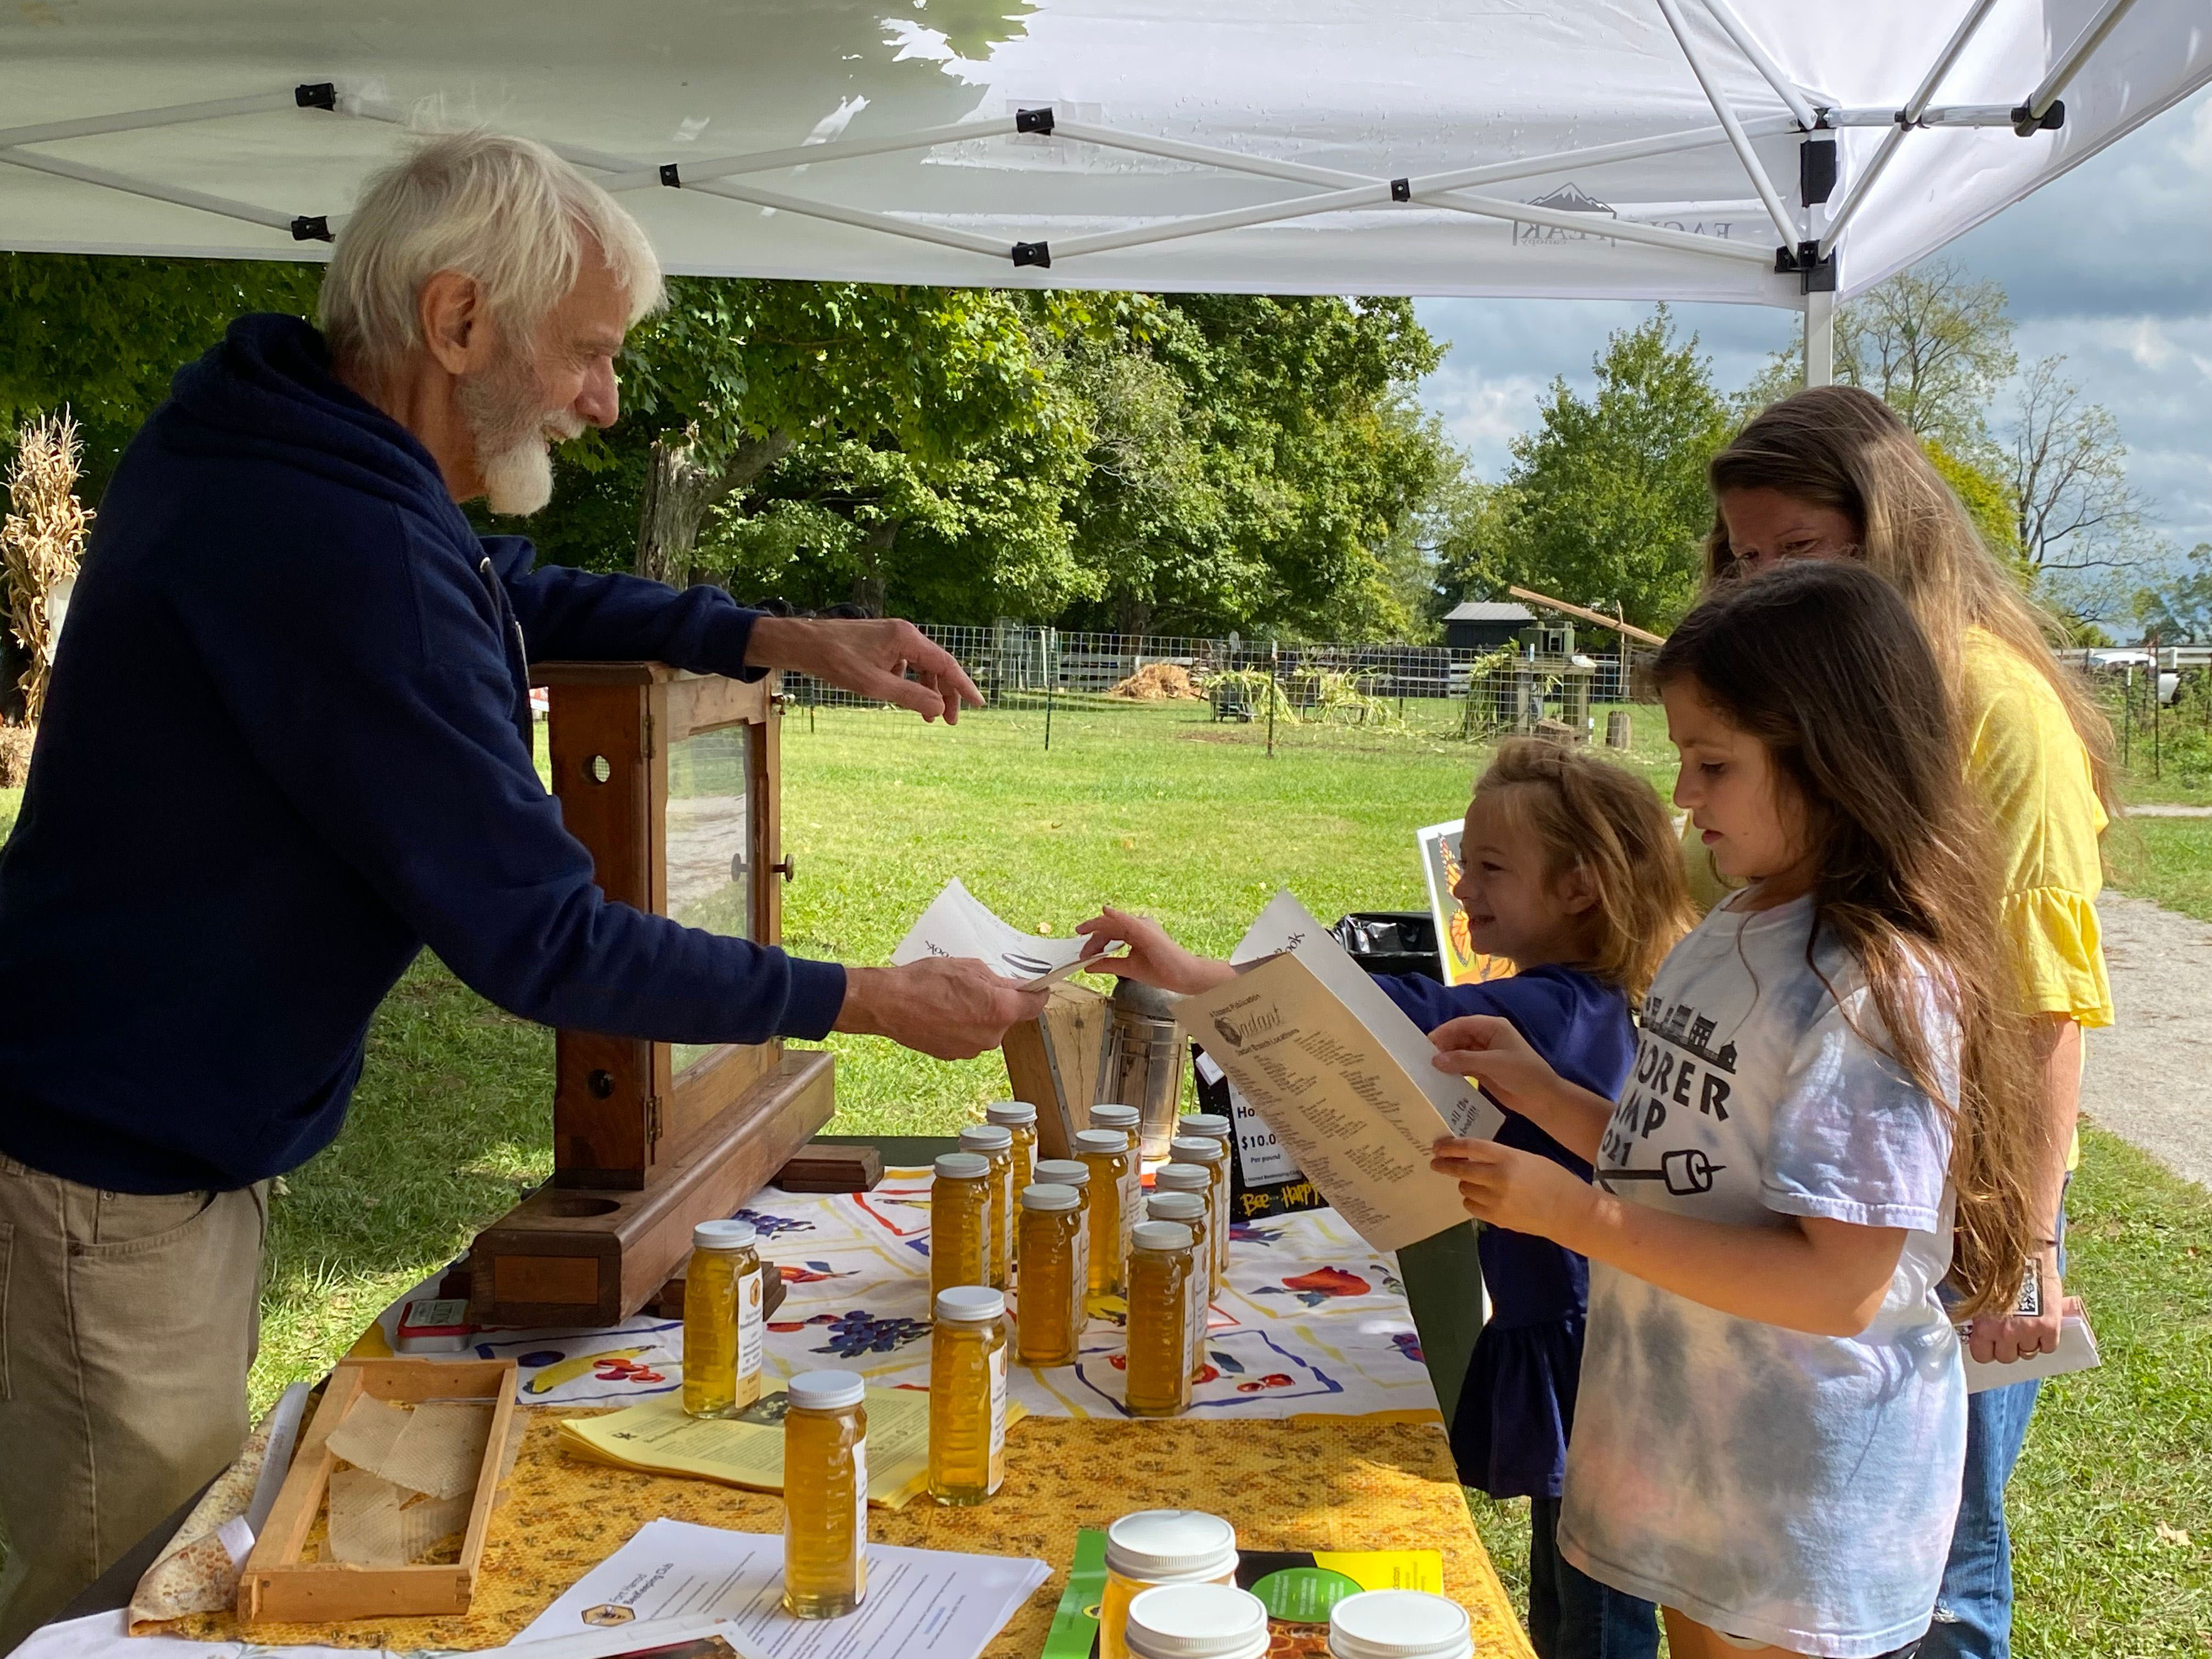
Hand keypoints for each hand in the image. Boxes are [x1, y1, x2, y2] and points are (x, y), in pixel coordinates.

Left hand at [745, 616, 982, 724]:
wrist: (803, 643)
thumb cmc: (835, 660)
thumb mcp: (874, 685)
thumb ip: (909, 696)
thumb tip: (939, 708)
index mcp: (907, 637)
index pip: (946, 664)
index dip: (963, 686)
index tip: (979, 705)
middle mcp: (904, 633)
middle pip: (936, 665)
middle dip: (945, 694)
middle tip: (949, 722)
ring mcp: (892, 637)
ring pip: (921, 666)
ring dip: (927, 691)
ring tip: (928, 718)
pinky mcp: (881, 643)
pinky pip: (905, 664)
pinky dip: (910, 683)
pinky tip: (902, 699)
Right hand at [833, 959, 1049, 1059]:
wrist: (889, 1003)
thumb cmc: (927, 980)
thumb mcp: (970, 968)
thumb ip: (998, 980)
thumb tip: (1011, 987)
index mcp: (1001, 1010)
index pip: (1036, 1006)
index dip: (1038, 994)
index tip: (1037, 987)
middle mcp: (991, 1035)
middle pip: (1008, 1017)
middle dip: (1000, 1002)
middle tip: (980, 986)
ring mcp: (972, 1049)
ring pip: (986, 1028)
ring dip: (979, 1015)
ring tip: (954, 998)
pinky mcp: (953, 1055)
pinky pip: (968, 1037)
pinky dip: (962, 1026)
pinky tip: (943, 1012)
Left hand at [1073, 907, 1234, 994]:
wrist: (1182, 976)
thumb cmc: (1161, 970)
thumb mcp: (1128, 968)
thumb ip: (1108, 964)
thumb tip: (1088, 965)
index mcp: (1135, 932)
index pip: (1109, 932)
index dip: (1094, 941)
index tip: (1083, 954)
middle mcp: (1138, 925)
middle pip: (1108, 927)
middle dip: (1092, 939)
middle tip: (1082, 953)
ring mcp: (1143, 926)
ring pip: (1114, 923)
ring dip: (1097, 930)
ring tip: (1084, 937)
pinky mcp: (1147, 931)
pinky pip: (1128, 921)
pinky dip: (1116, 916)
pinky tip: (1105, 912)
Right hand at [1429, 1014, 1560, 1116]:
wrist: (1542, 1099)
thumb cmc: (1523, 1074)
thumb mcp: (1493, 1064)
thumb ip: (1464, 1060)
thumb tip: (1436, 1060)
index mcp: (1493, 1027)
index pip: (1463, 1024)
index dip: (1444, 1032)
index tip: (1426, 1043)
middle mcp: (1487, 1038)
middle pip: (1459, 1037)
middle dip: (1443, 1046)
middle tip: (1424, 1058)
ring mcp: (1485, 1054)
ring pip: (1459, 1052)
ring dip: (1447, 1059)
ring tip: (1429, 1068)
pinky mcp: (1483, 1070)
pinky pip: (1463, 1066)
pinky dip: (1453, 1070)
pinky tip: (1441, 1077)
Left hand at [1430, 1137, 1595, 1242]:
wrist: (1570, 1211)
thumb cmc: (1553, 1179)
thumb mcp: (1527, 1159)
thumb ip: (1500, 1157)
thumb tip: (1472, 1157)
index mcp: (1508, 1158)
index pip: (1470, 1148)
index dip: (1450, 1146)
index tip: (1437, 1146)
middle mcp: (1498, 1178)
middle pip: (1461, 1169)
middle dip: (1445, 1165)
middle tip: (1436, 1163)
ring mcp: (1496, 1201)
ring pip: (1465, 1189)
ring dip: (1465, 1183)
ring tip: (1475, 1182)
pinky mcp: (1496, 1219)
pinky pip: (1472, 1207)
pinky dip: (1472, 1200)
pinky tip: (1482, 1198)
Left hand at [1966, 1249, 2064, 1363]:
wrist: (2026, 1257)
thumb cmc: (2000, 1272)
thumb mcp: (1982, 1296)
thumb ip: (1982, 1317)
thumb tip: (1981, 1332)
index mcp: (1984, 1326)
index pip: (1983, 1357)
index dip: (1988, 1350)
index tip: (1991, 1343)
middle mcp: (2005, 1334)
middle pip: (2007, 1358)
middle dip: (2009, 1347)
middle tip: (2011, 1332)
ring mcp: (2029, 1332)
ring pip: (2028, 1353)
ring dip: (2028, 1343)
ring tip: (2028, 1325)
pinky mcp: (2050, 1328)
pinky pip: (2048, 1347)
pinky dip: (2047, 1340)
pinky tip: (2043, 1326)